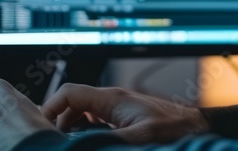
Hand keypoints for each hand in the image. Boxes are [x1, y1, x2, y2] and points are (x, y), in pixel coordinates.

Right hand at [41, 84, 209, 143]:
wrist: (196, 127)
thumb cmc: (175, 128)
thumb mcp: (139, 137)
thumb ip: (107, 140)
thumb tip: (82, 144)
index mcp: (111, 98)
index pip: (69, 93)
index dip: (50, 108)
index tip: (41, 128)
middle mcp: (112, 100)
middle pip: (71, 104)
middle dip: (57, 122)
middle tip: (51, 141)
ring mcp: (117, 108)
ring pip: (81, 114)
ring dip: (70, 129)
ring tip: (65, 143)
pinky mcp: (123, 118)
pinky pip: (94, 122)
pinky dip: (84, 133)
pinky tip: (85, 143)